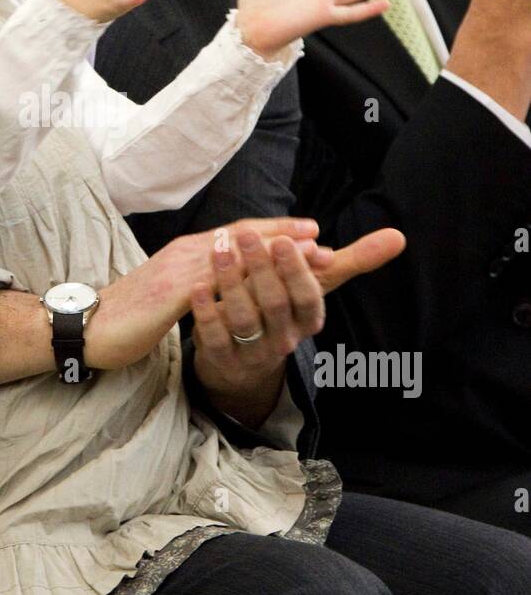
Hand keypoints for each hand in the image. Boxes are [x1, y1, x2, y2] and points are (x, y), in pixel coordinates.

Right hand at [86, 217, 321, 370]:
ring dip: (273, 253)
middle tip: (319, 237)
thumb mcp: (171, 291)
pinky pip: (214, 284)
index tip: (309, 231)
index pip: (238, 234)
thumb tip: (224, 278)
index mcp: (188, 253)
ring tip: (305, 254)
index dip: (275, 231)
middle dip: (283, 237)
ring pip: (233, 255)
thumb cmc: (130, 312)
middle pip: (242, 237)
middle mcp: (186, 253)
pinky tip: (266, 285)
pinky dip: (244, 280)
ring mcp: (178, 271)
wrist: (88, 325)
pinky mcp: (170, 293)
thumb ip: (197, 279)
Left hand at [189, 225, 406, 422]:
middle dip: (260, 267)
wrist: (245, 360)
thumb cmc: (284, 308)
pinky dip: (205, 312)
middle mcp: (286, 339)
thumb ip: (355, 260)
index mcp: (309, 320)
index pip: (307, 297)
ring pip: (243, 319)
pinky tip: (195, 286)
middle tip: (244, 234)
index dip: (297, 271)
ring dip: (229, 282)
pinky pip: (215, 338)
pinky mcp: (224, 360)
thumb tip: (400, 236)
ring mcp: (254, 353)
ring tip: (217, 250)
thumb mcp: (318, 285)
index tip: (287, 240)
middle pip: (274, 304)